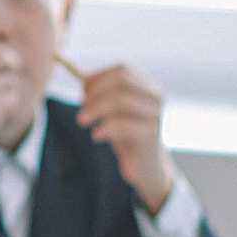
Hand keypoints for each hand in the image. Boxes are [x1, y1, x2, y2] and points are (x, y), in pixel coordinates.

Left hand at [75, 61, 174, 213]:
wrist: (145, 166)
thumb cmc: (127, 136)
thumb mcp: (112, 111)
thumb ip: (100, 93)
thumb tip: (83, 76)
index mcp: (147, 87)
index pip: (123, 70)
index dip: (99, 77)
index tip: (82, 91)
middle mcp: (155, 98)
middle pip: (122, 82)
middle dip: (96, 92)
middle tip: (81, 106)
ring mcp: (155, 116)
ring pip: (122, 101)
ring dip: (96, 109)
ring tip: (83, 121)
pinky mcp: (151, 136)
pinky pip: (123, 125)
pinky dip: (105, 128)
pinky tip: (96, 136)